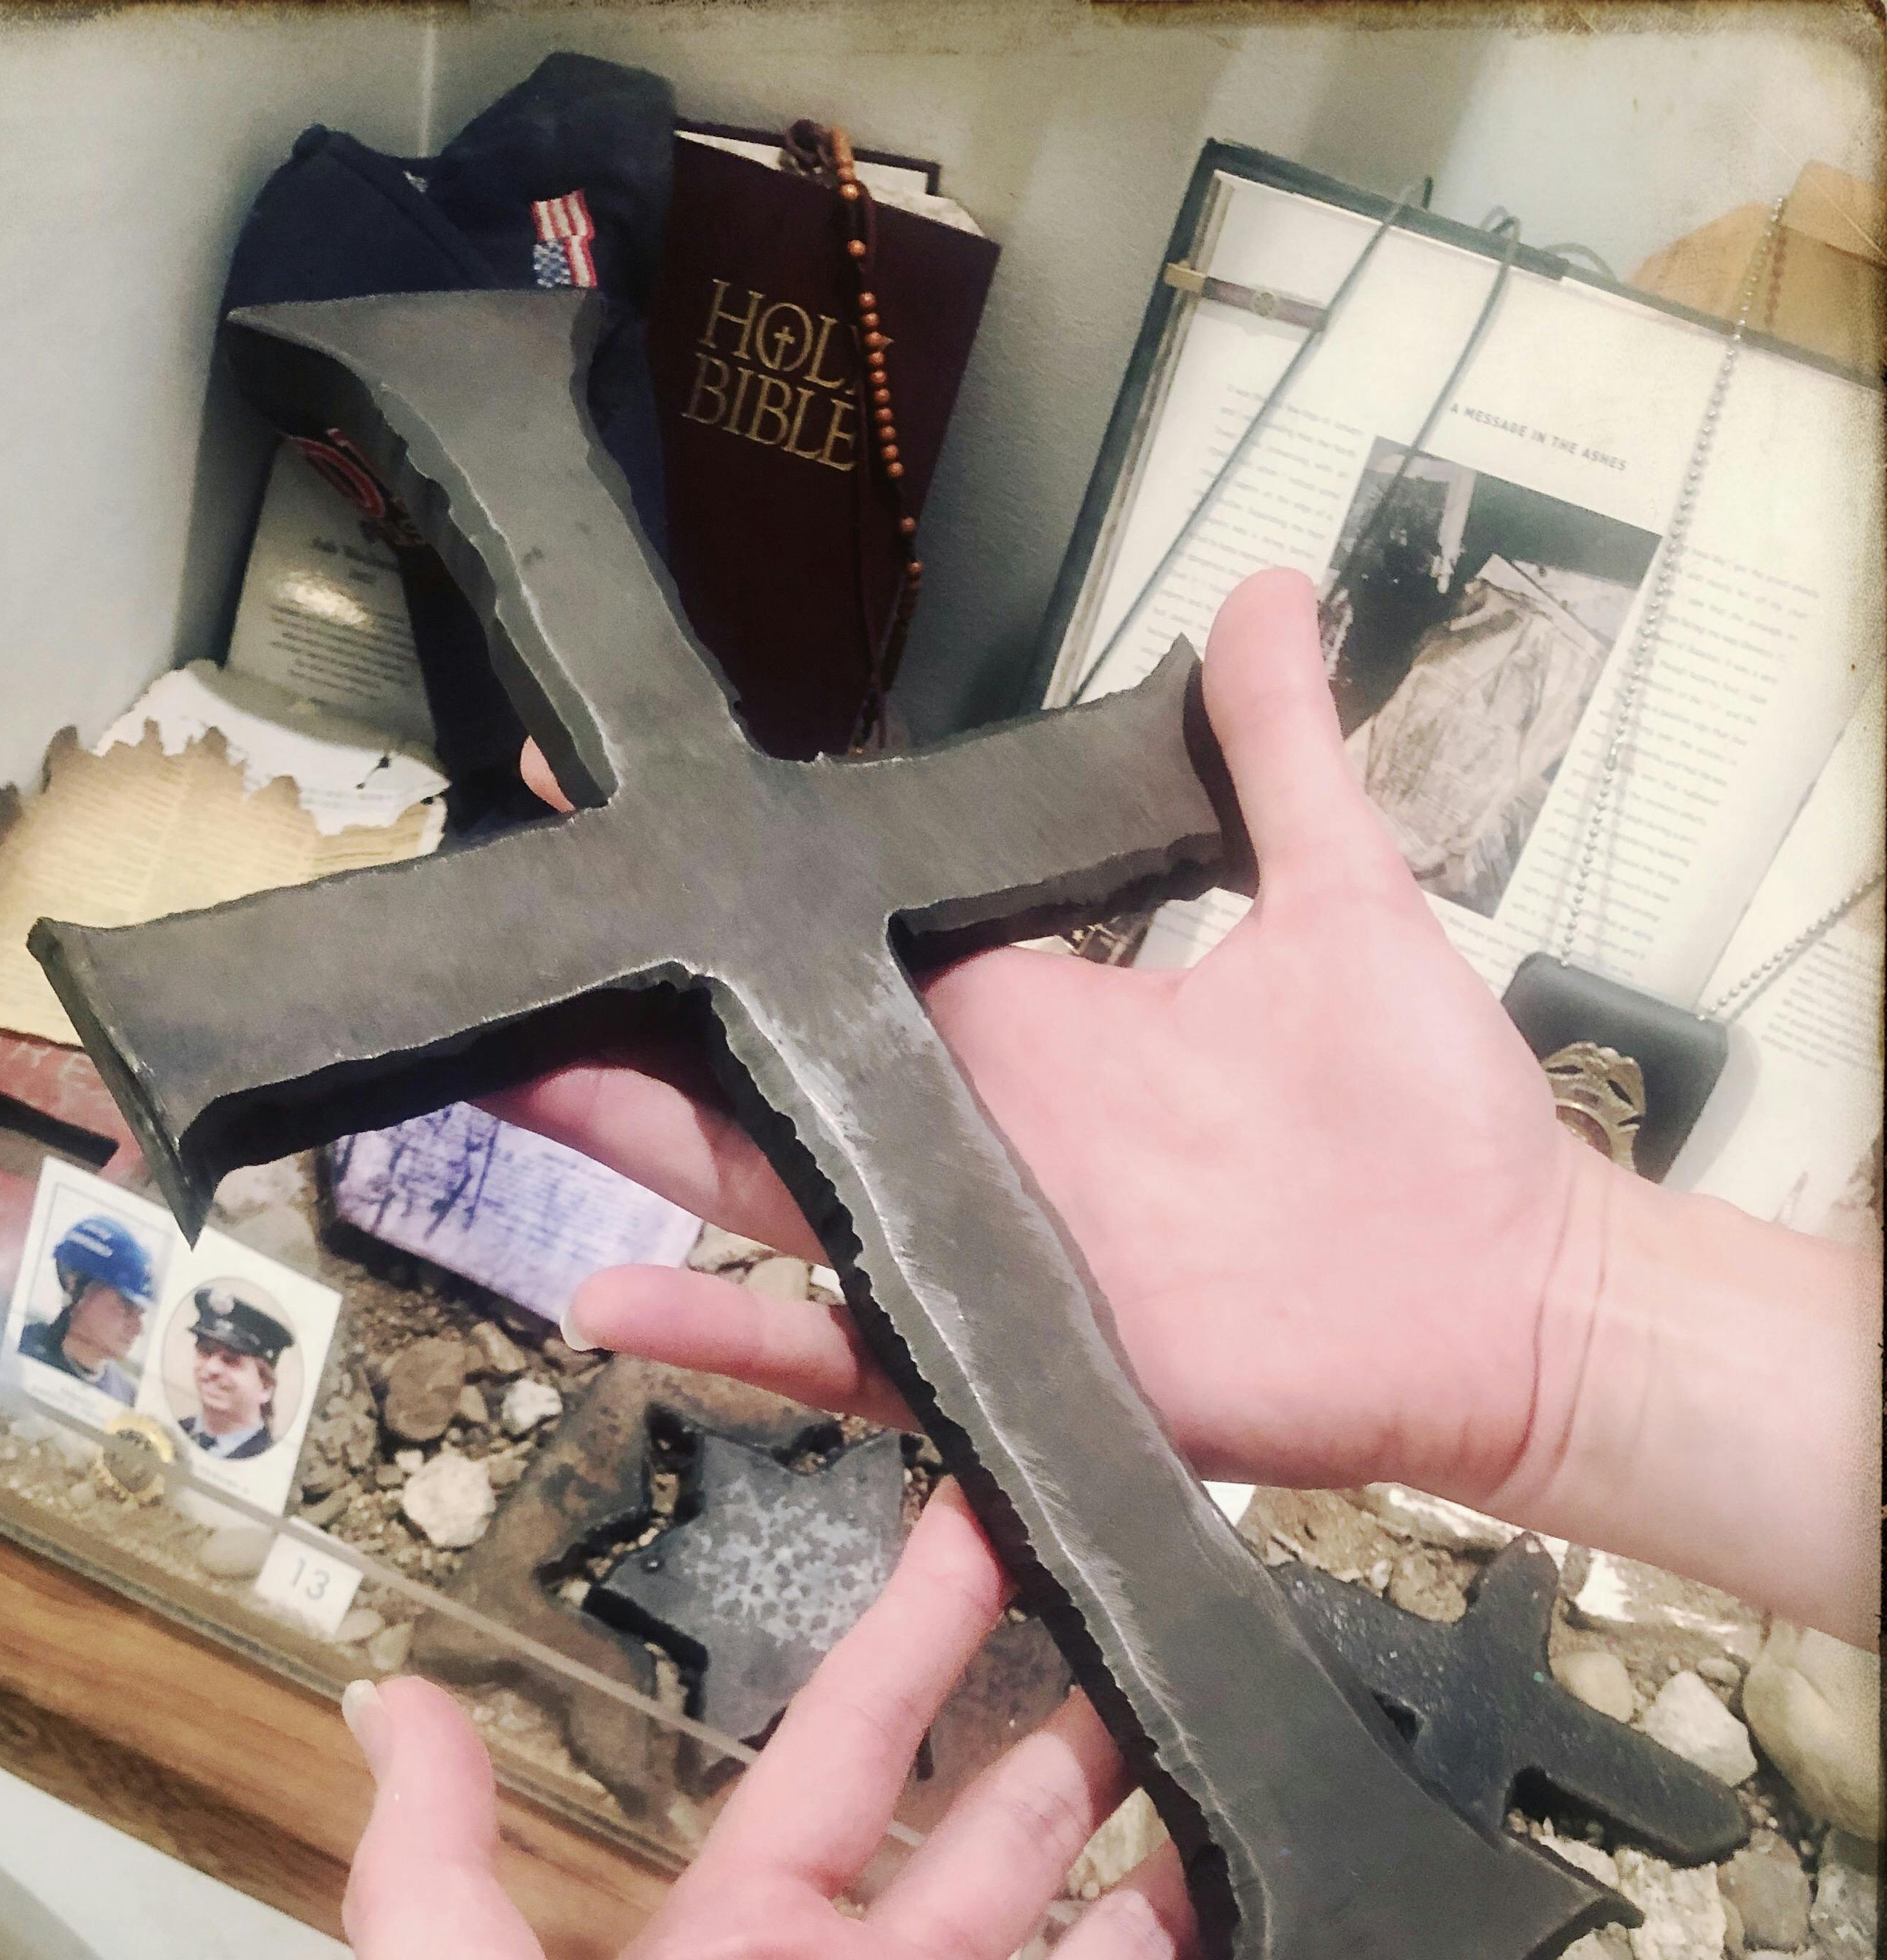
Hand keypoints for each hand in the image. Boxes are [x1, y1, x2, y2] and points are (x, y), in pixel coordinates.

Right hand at [504, 566, 1880, 1637]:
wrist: (1501, 1302)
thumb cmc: (1430, 1121)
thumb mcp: (1347, 901)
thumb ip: (1282, 752)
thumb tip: (1267, 588)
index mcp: (1019, 1017)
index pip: (832, 934)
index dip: (720, 879)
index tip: (599, 797)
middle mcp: (966, 1128)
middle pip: (751, 1066)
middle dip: (613, 1012)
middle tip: (474, 952)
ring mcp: (970, 1243)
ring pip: (757, 1188)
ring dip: (621, 1144)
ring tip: (494, 1080)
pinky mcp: (1001, 1354)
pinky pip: (838, 1354)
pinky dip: (725, 1335)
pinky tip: (610, 1300)